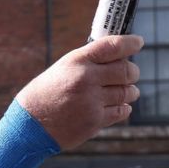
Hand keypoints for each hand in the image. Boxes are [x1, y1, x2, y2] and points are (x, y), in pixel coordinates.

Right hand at [14, 35, 141, 151]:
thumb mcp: (63, 69)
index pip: (112, 46)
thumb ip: (89, 63)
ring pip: (126, 92)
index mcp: (76, 61)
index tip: (139, 42)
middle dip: (133, 71)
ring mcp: (91, 102)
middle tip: (132, 72)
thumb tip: (119, 57)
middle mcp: (86, 79)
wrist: (30, 125)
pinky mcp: (94, 121)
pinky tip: (122, 105)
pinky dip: (124, 107)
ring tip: (128, 90)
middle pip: (126, 70)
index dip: (130, 43)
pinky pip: (121, 112)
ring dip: (131, 91)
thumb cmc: (47, 93)